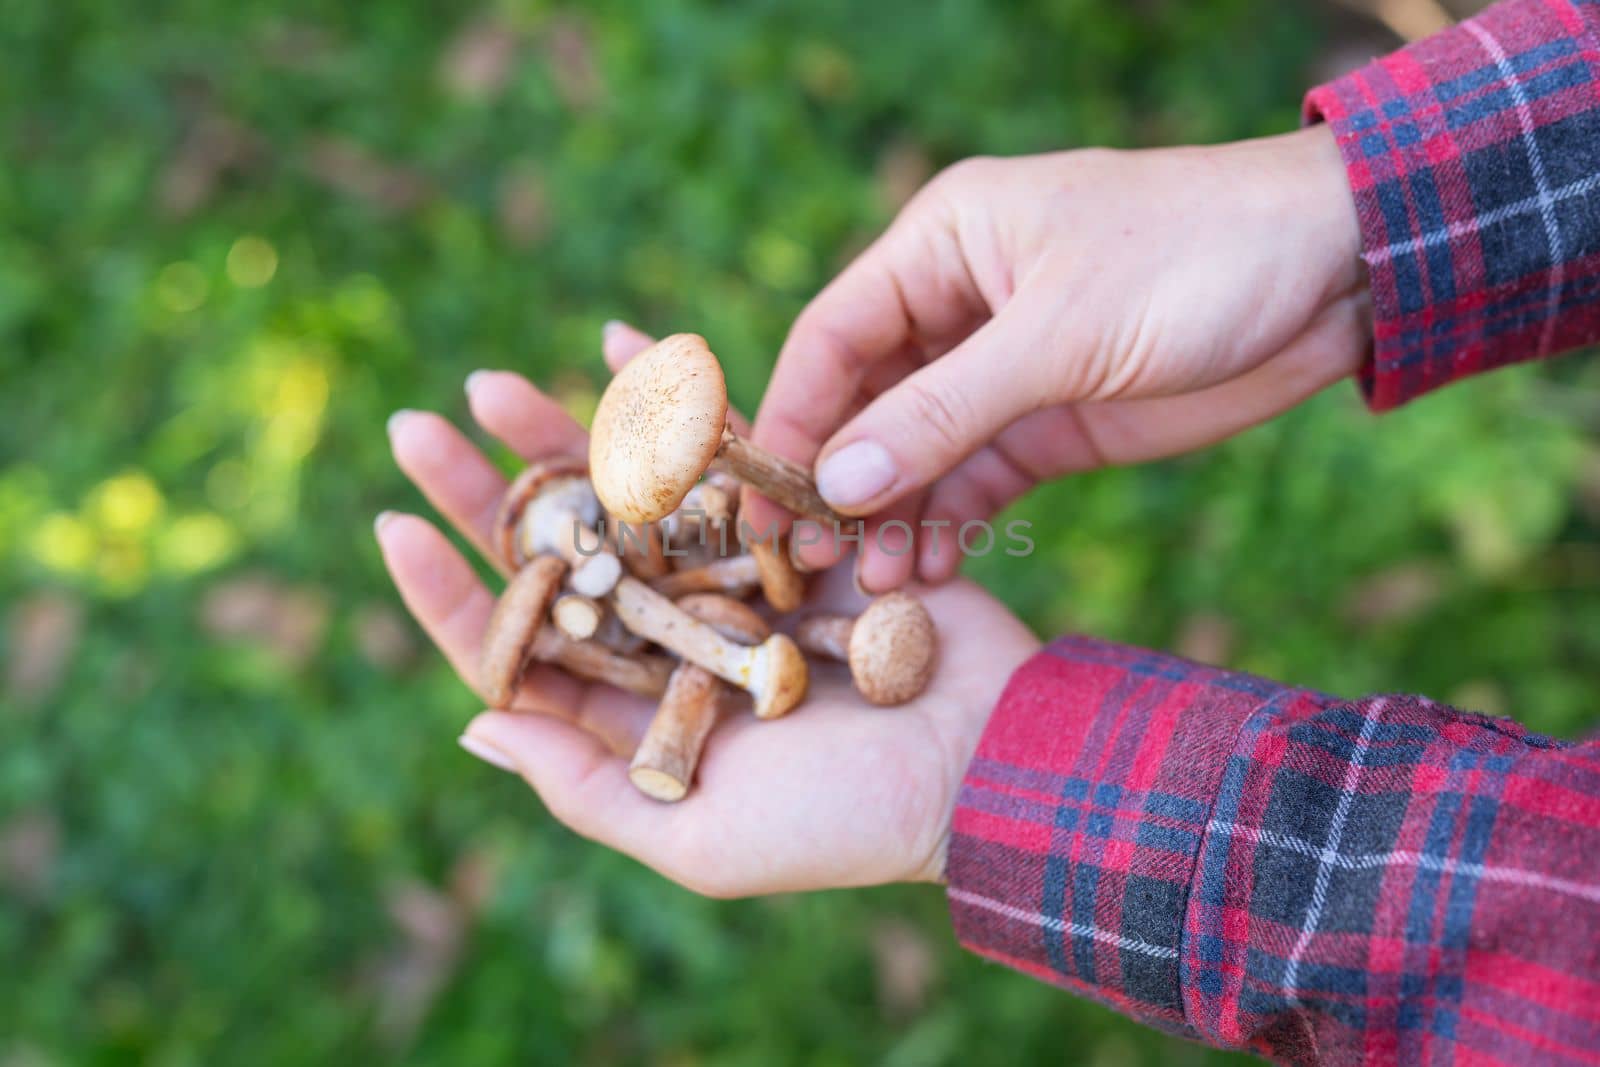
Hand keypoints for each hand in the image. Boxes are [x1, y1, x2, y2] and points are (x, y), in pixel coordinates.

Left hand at [377, 342, 1039, 895]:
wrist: (986, 764)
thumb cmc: (848, 825)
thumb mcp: (702, 839)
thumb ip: (587, 785)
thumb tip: (471, 724)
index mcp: (637, 711)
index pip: (519, 649)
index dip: (450, 592)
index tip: (393, 527)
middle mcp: (672, 639)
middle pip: (557, 557)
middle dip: (484, 494)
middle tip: (413, 427)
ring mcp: (730, 576)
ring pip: (624, 496)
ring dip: (558, 433)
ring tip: (487, 380)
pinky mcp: (798, 526)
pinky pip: (726, 454)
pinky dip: (678, 403)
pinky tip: (619, 345)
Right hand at [747, 125, 1367, 589]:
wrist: (1335, 274)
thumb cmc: (1194, 260)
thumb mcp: (1059, 334)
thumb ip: (943, 410)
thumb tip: (837, 482)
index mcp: (943, 246)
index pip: (834, 336)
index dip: (792, 420)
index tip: (766, 504)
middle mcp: (959, 305)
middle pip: (865, 402)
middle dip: (837, 483)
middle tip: (812, 563)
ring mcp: (1006, 370)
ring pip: (917, 452)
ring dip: (892, 516)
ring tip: (874, 584)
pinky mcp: (1054, 423)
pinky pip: (978, 479)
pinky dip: (951, 524)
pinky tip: (931, 573)